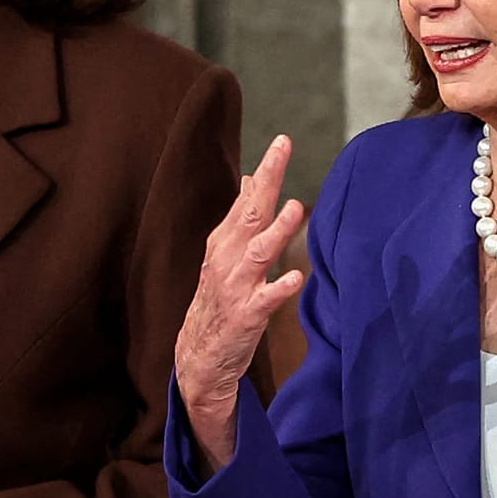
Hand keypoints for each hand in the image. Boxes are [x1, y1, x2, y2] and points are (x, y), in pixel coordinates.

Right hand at [173, 134, 306, 469]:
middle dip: (268, 181)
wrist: (199, 355)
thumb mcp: (224, 253)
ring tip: (295, 207)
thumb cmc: (220, 298)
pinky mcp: (245, 316)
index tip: (282, 142)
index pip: (247, 200)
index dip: (264, 171)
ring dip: (276, 231)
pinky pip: (265, 299)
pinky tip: (297, 278)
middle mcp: (226, 259)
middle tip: (283, 151)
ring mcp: (235, 287)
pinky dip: (279, 288)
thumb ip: (241, 218)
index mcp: (224, 242)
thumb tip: (251, 180)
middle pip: (250, 213)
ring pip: (257, 253)